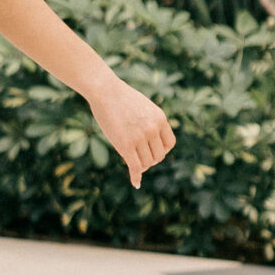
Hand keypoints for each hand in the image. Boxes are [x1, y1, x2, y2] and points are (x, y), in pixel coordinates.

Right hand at [88, 73, 174, 188]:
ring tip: (133, 163)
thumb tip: (150, 139)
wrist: (104, 90)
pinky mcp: (125, 145)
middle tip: (138, 157)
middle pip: (158, 156)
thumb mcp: (143, 107)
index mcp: (160, 119)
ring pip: (147, 163)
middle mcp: (153, 129)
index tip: (151, 151)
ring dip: (141, 166)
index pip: (169, 144)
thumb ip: (150, 122)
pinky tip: (136, 183)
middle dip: (150, 159)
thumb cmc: (120, 98)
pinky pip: (135, 167)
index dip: (161, 151)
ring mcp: (139, 137)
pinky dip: (136, 177)